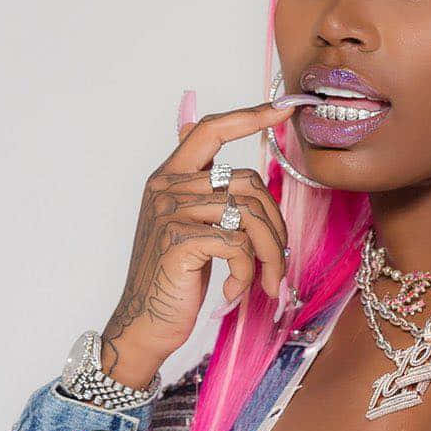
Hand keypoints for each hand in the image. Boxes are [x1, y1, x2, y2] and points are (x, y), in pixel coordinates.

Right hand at [100, 98, 297, 379]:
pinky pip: (239, 245)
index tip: (286, 105)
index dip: (250, 116)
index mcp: (170, 177)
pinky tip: (235, 290)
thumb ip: (202, 184)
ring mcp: (171, 213)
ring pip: (250, 214)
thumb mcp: (188, 223)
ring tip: (269, 280)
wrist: (144, 325)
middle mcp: (166, 188)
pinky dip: (248, 272)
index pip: (211, 129)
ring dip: (270, 253)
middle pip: (249, 181)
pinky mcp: (180, 241)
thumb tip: (196, 126)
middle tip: (279, 260)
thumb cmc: (175, 276)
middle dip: (275, 223)